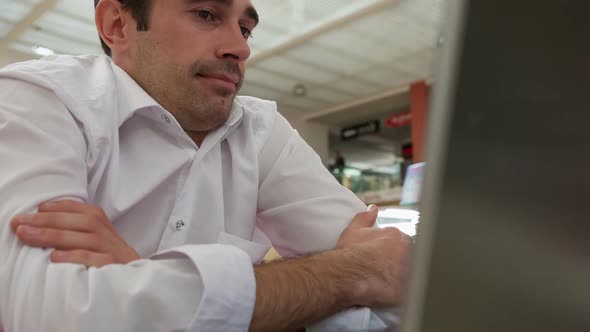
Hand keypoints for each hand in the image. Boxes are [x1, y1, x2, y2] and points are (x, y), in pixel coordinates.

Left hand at [11, 200, 139, 267]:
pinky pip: (93, 260)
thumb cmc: (104, 259)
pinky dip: (73, 257)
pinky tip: (53, 257)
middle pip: (82, 222)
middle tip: (19, 223)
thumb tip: (38, 221)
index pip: (82, 209)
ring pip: (86, 238)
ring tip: (27, 235)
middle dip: (47, 220)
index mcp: (102, 223)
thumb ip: (73, 228)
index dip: (58, 207)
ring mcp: (112, 252)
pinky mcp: (113, 269)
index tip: (36, 208)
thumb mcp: (94, 239)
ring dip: (54, 235)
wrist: (133, 282)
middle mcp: (108, 235)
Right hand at [336, 205, 411, 307]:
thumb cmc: (350, 252)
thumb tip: (373, 208)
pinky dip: (402, 290)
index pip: (400, 241)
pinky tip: (389, 290)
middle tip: (384, 268)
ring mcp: (408, 269)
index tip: (381, 256)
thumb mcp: (354, 230)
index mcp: (395, 235)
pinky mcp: (406, 288)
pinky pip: (409, 290)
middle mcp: (406, 250)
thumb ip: (365, 217)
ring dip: (402, 275)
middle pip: (408, 255)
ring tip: (386, 280)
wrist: (347, 274)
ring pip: (410, 272)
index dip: (391, 249)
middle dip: (399, 261)